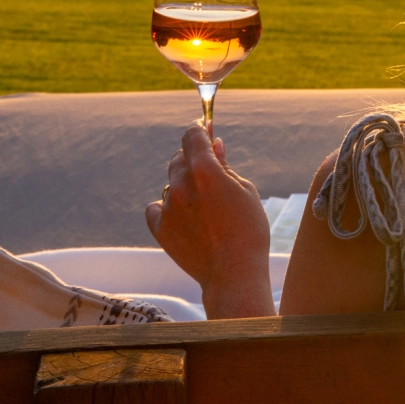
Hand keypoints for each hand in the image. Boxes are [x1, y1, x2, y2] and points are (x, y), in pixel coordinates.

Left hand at [145, 123, 274, 317]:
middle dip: (193, 161)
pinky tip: (184, 218)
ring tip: (204, 209)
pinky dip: (167, 208)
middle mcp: (181, 184)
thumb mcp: (245, 190)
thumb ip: (225, 165)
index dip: (199, 131)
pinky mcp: (160, 228)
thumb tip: (215, 145)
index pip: (192, 136)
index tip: (204, 131)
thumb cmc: (248, 231)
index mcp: (205, 169)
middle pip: (179, 158)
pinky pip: (156, 207)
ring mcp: (168, 207)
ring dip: (183, 187)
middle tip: (209, 175)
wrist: (233, 273)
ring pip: (170, 184)